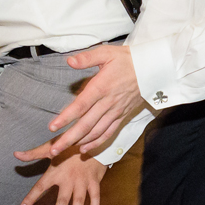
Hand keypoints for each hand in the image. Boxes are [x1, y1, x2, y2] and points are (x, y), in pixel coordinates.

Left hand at [14, 43, 142, 161]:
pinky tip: (85, 149)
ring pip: (96, 132)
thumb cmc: (127, 60)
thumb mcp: (107, 53)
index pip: (80, 105)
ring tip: (63, 151)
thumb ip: (87, 58)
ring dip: (79, 143)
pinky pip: (108, 133)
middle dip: (68, 138)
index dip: (66, 118)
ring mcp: (116, 111)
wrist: (152, 69)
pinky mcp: (122, 116)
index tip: (52, 127)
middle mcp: (108, 102)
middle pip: (86, 124)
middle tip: (53, 150)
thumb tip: (69, 61)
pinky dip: (96, 143)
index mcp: (101, 87)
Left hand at [18, 151, 106, 204]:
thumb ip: (33, 153)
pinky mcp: (94, 181)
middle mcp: (68, 179)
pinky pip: (95, 197)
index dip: (30, 198)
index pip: (40, 187)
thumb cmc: (69, 144)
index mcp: (55, 172)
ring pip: (78, 202)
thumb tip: (16, 155)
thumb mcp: (50, 147)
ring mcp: (82, 181)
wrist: (91, 138)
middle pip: (62, 201)